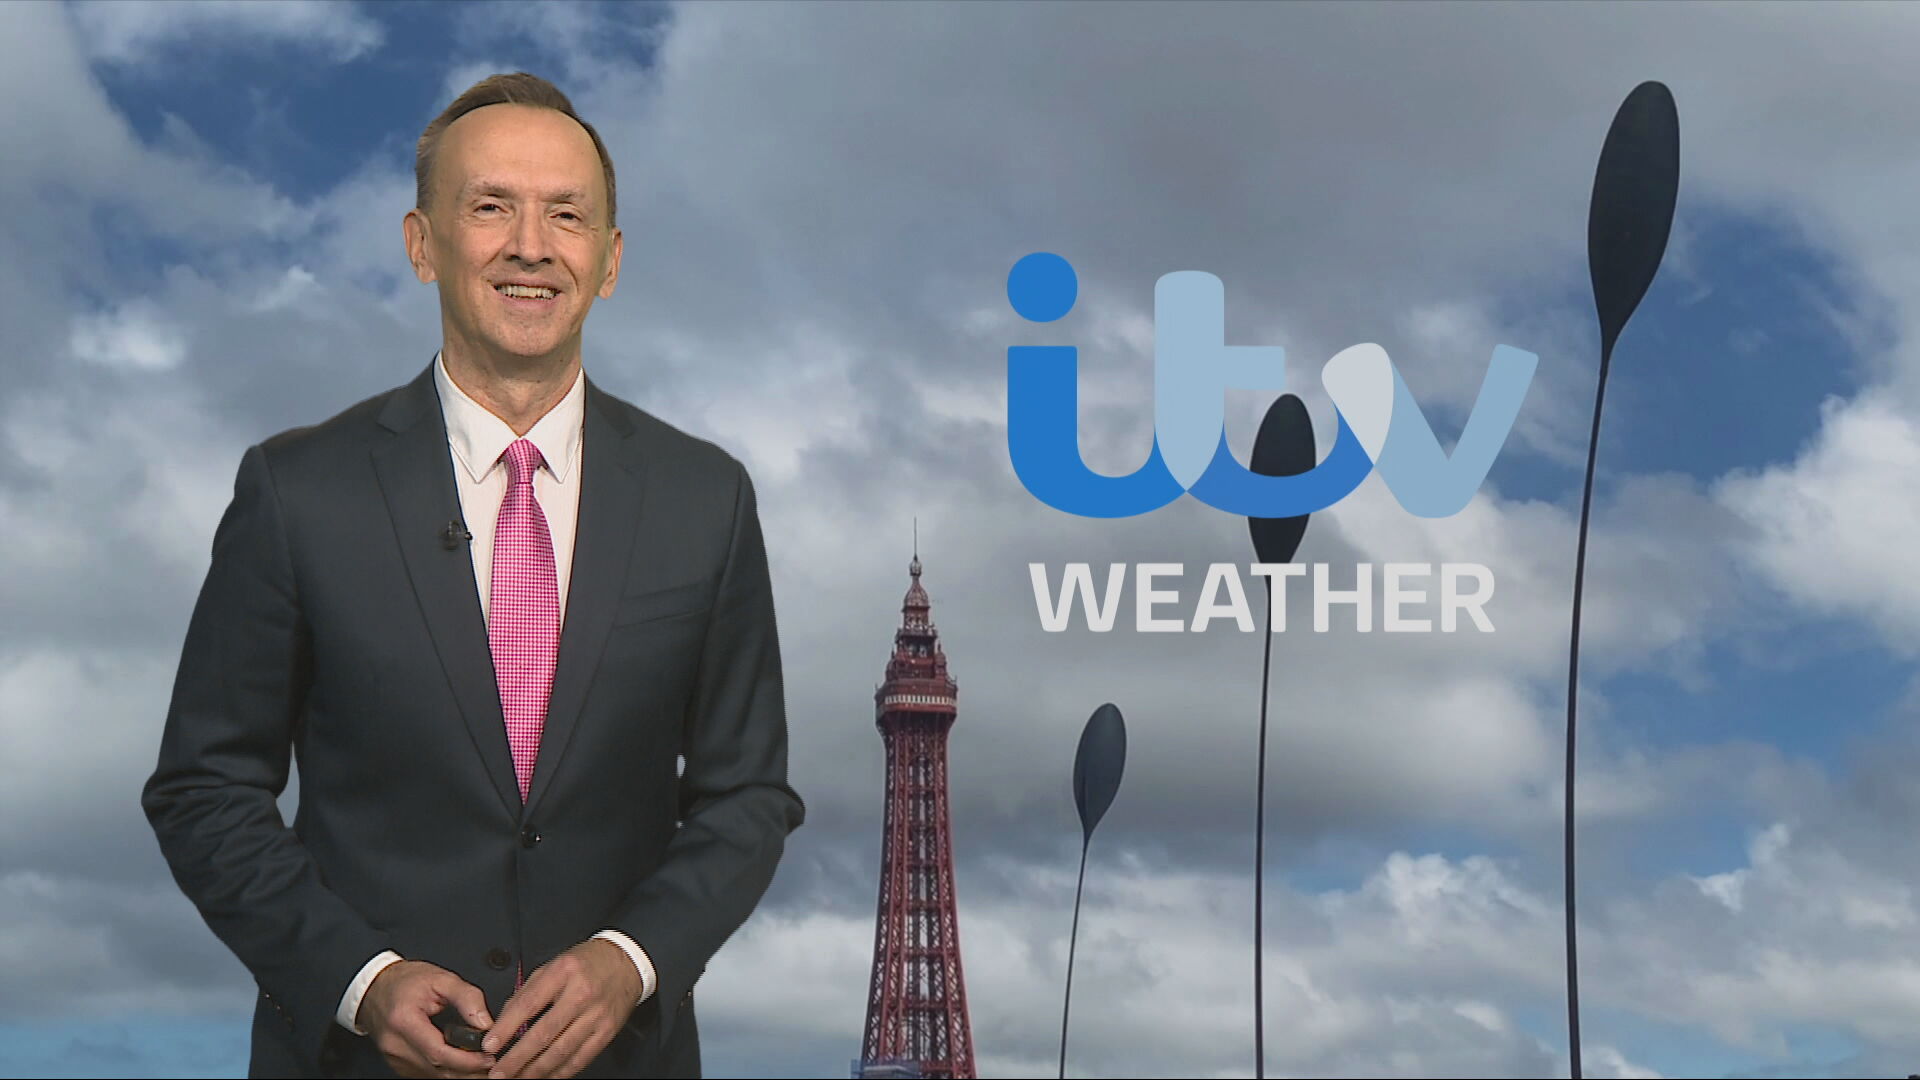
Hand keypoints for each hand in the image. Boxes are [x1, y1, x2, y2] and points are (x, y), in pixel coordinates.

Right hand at [357, 959, 496, 1078]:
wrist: (376, 987)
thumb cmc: (405, 981)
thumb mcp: (441, 979)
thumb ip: (467, 998)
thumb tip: (486, 1023)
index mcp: (404, 1021)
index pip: (439, 1053)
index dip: (467, 1060)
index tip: (489, 1057)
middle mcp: (395, 1045)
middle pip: (437, 1069)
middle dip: (468, 1071)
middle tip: (491, 1064)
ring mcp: (394, 1058)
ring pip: (432, 1076)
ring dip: (459, 1074)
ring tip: (481, 1064)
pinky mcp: (398, 1064)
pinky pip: (425, 1074)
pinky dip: (446, 1071)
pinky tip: (462, 1065)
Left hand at [484, 938, 641, 1078]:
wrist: (627, 962)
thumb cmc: (587, 963)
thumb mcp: (553, 965)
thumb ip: (527, 992)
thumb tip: (504, 1021)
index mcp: (563, 973)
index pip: (529, 1004)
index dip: (506, 1028)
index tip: (490, 1045)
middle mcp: (581, 994)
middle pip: (544, 1033)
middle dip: (517, 1058)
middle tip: (498, 1073)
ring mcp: (596, 1015)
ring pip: (561, 1051)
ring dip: (536, 1070)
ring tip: (518, 1079)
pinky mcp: (607, 1031)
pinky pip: (581, 1058)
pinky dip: (561, 1072)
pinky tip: (546, 1077)